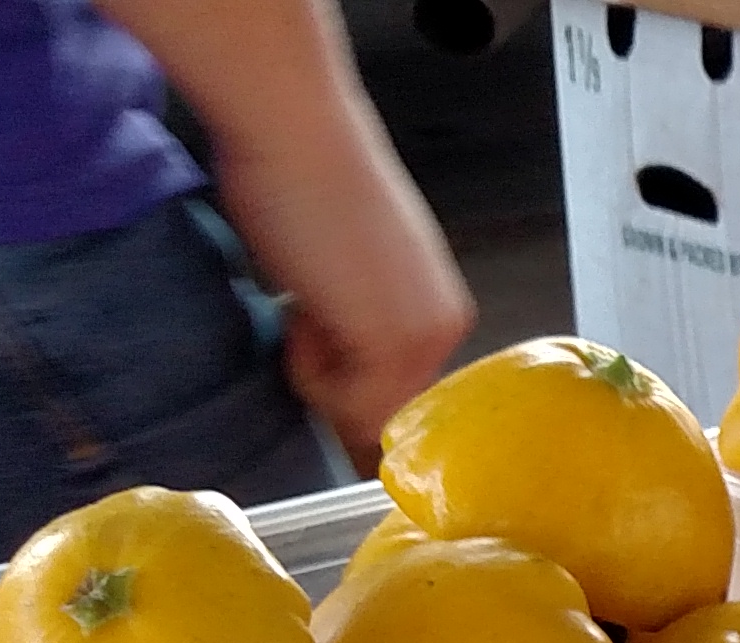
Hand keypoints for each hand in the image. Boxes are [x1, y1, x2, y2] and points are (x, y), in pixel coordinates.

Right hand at [98, 0, 477, 461]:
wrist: (291, 129)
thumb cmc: (300, 178)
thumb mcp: (344, 273)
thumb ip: (354, 324)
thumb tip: (338, 388)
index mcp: (440, 310)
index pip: (389, 393)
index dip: (335, 371)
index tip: (309, 312)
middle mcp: (448, 328)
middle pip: (376, 413)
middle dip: (327, 376)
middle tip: (305, 300)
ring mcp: (429, 340)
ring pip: (359, 417)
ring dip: (314, 372)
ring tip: (306, 294)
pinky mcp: (397, 347)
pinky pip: (344, 408)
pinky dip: (307, 369)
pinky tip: (304, 299)